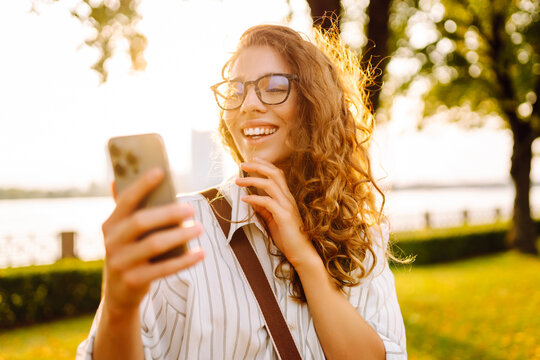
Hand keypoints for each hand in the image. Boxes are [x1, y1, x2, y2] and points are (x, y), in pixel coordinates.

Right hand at [102, 168, 203, 314]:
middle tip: (192, 208)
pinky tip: (200, 253)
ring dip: (180, 235)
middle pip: (141, 221)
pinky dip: (184, 260)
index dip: (142, 185)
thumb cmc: (129, 253)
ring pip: (154, 245)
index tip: (161, 171)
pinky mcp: (133, 281)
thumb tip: (117, 178)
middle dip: (168, 213)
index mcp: (110, 224)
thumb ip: (126, 209)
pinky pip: (163, 269)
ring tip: (199, 228)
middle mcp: (111, 242)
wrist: (119, 294)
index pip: (125, 200)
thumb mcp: (123, 233)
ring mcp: (121, 263)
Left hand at [235, 158, 318, 268]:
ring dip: (252, 180)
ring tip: (238, 181)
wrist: (302, 253)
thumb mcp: (274, 220)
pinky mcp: (284, 216)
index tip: (251, 161)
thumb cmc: (289, 238)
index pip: (277, 174)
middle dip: (258, 166)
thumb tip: (252, 201)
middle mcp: (288, 198)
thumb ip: (265, 210)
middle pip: (274, 174)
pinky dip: (254, 199)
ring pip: (270, 184)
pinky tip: (244, 199)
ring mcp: (287, 206)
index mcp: (287, 198)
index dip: (265, 165)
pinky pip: (267, 202)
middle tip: (242, 164)